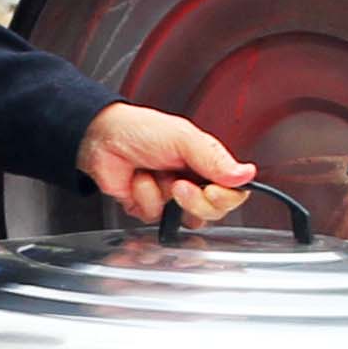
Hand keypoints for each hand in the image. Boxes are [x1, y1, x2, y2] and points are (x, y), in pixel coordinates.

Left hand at [77, 103, 251, 221]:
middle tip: (178, 184)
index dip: (225, 198)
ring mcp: (170, 197)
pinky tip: (137, 181)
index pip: (232, 193)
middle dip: (193, 201)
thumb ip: (214, 159)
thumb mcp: (183, 138)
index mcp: (206, 163)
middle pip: (211, 211)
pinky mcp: (148, 207)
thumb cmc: (140, 129)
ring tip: (152, 174)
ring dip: (163, 196)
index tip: (213, 190)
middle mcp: (192, 182)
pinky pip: (154, 217)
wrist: (101, 138)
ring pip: (183, 219)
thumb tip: (246, 174)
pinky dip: (143, 198)